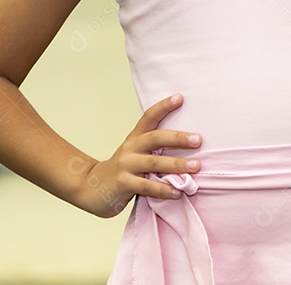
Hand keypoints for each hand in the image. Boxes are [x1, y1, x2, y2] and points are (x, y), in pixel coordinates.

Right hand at [74, 93, 202, 217]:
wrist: (92, 188)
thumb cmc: (123, 171)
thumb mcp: (135, 154)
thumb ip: (154, 150)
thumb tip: (187, 146)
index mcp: (135, 138)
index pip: (149, 117)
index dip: (164, 107)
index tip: (180, 98)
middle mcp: (130, 148)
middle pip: (155, 138)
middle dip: (178, 138)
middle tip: (198, 139)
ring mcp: (125, 165)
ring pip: (153, 162)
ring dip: (176, 164)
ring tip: (195, 166)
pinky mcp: (123, 184)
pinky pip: (147, 186)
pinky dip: (163, 189)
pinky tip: (177, 193)